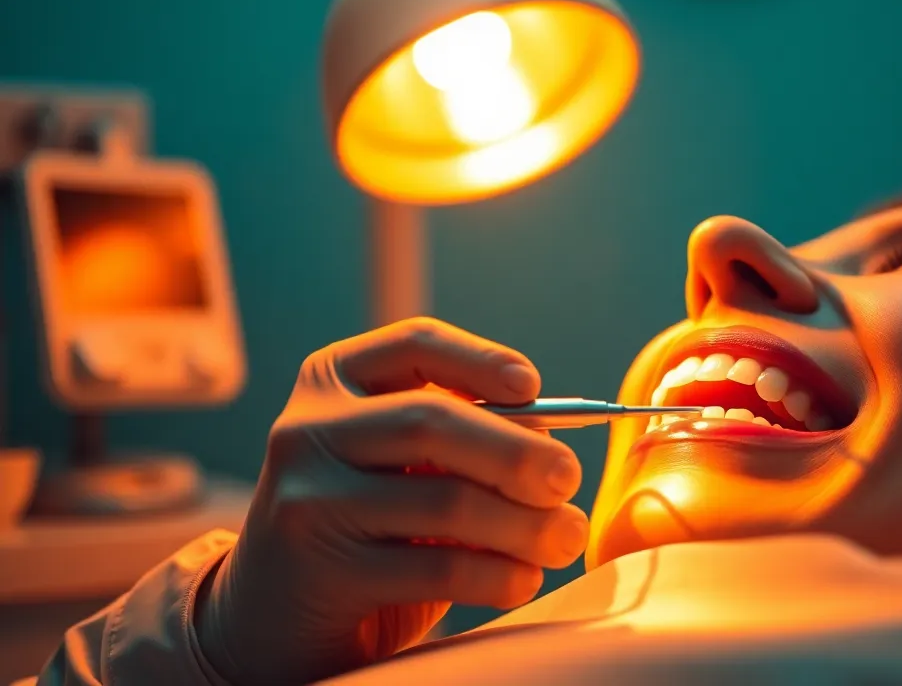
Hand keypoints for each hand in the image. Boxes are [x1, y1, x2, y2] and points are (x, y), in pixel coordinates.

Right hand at [195, 317, 587, 684]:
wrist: (272, 618)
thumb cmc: (364, 527)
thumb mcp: (401, 466)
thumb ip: (459, 439)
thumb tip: (551, 439)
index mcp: (332, 382)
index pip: (413, 344)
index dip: (480, 358)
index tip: (532, 386)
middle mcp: (308, 430)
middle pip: (433, 421)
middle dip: (518, 452)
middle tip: (569, 479)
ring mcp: (307, 500)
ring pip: (446, 501)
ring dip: (525, 524)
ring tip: (563, 539)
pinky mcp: (322, 572)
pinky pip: (437, 566)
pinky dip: (497, 574)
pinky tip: (523, 579)